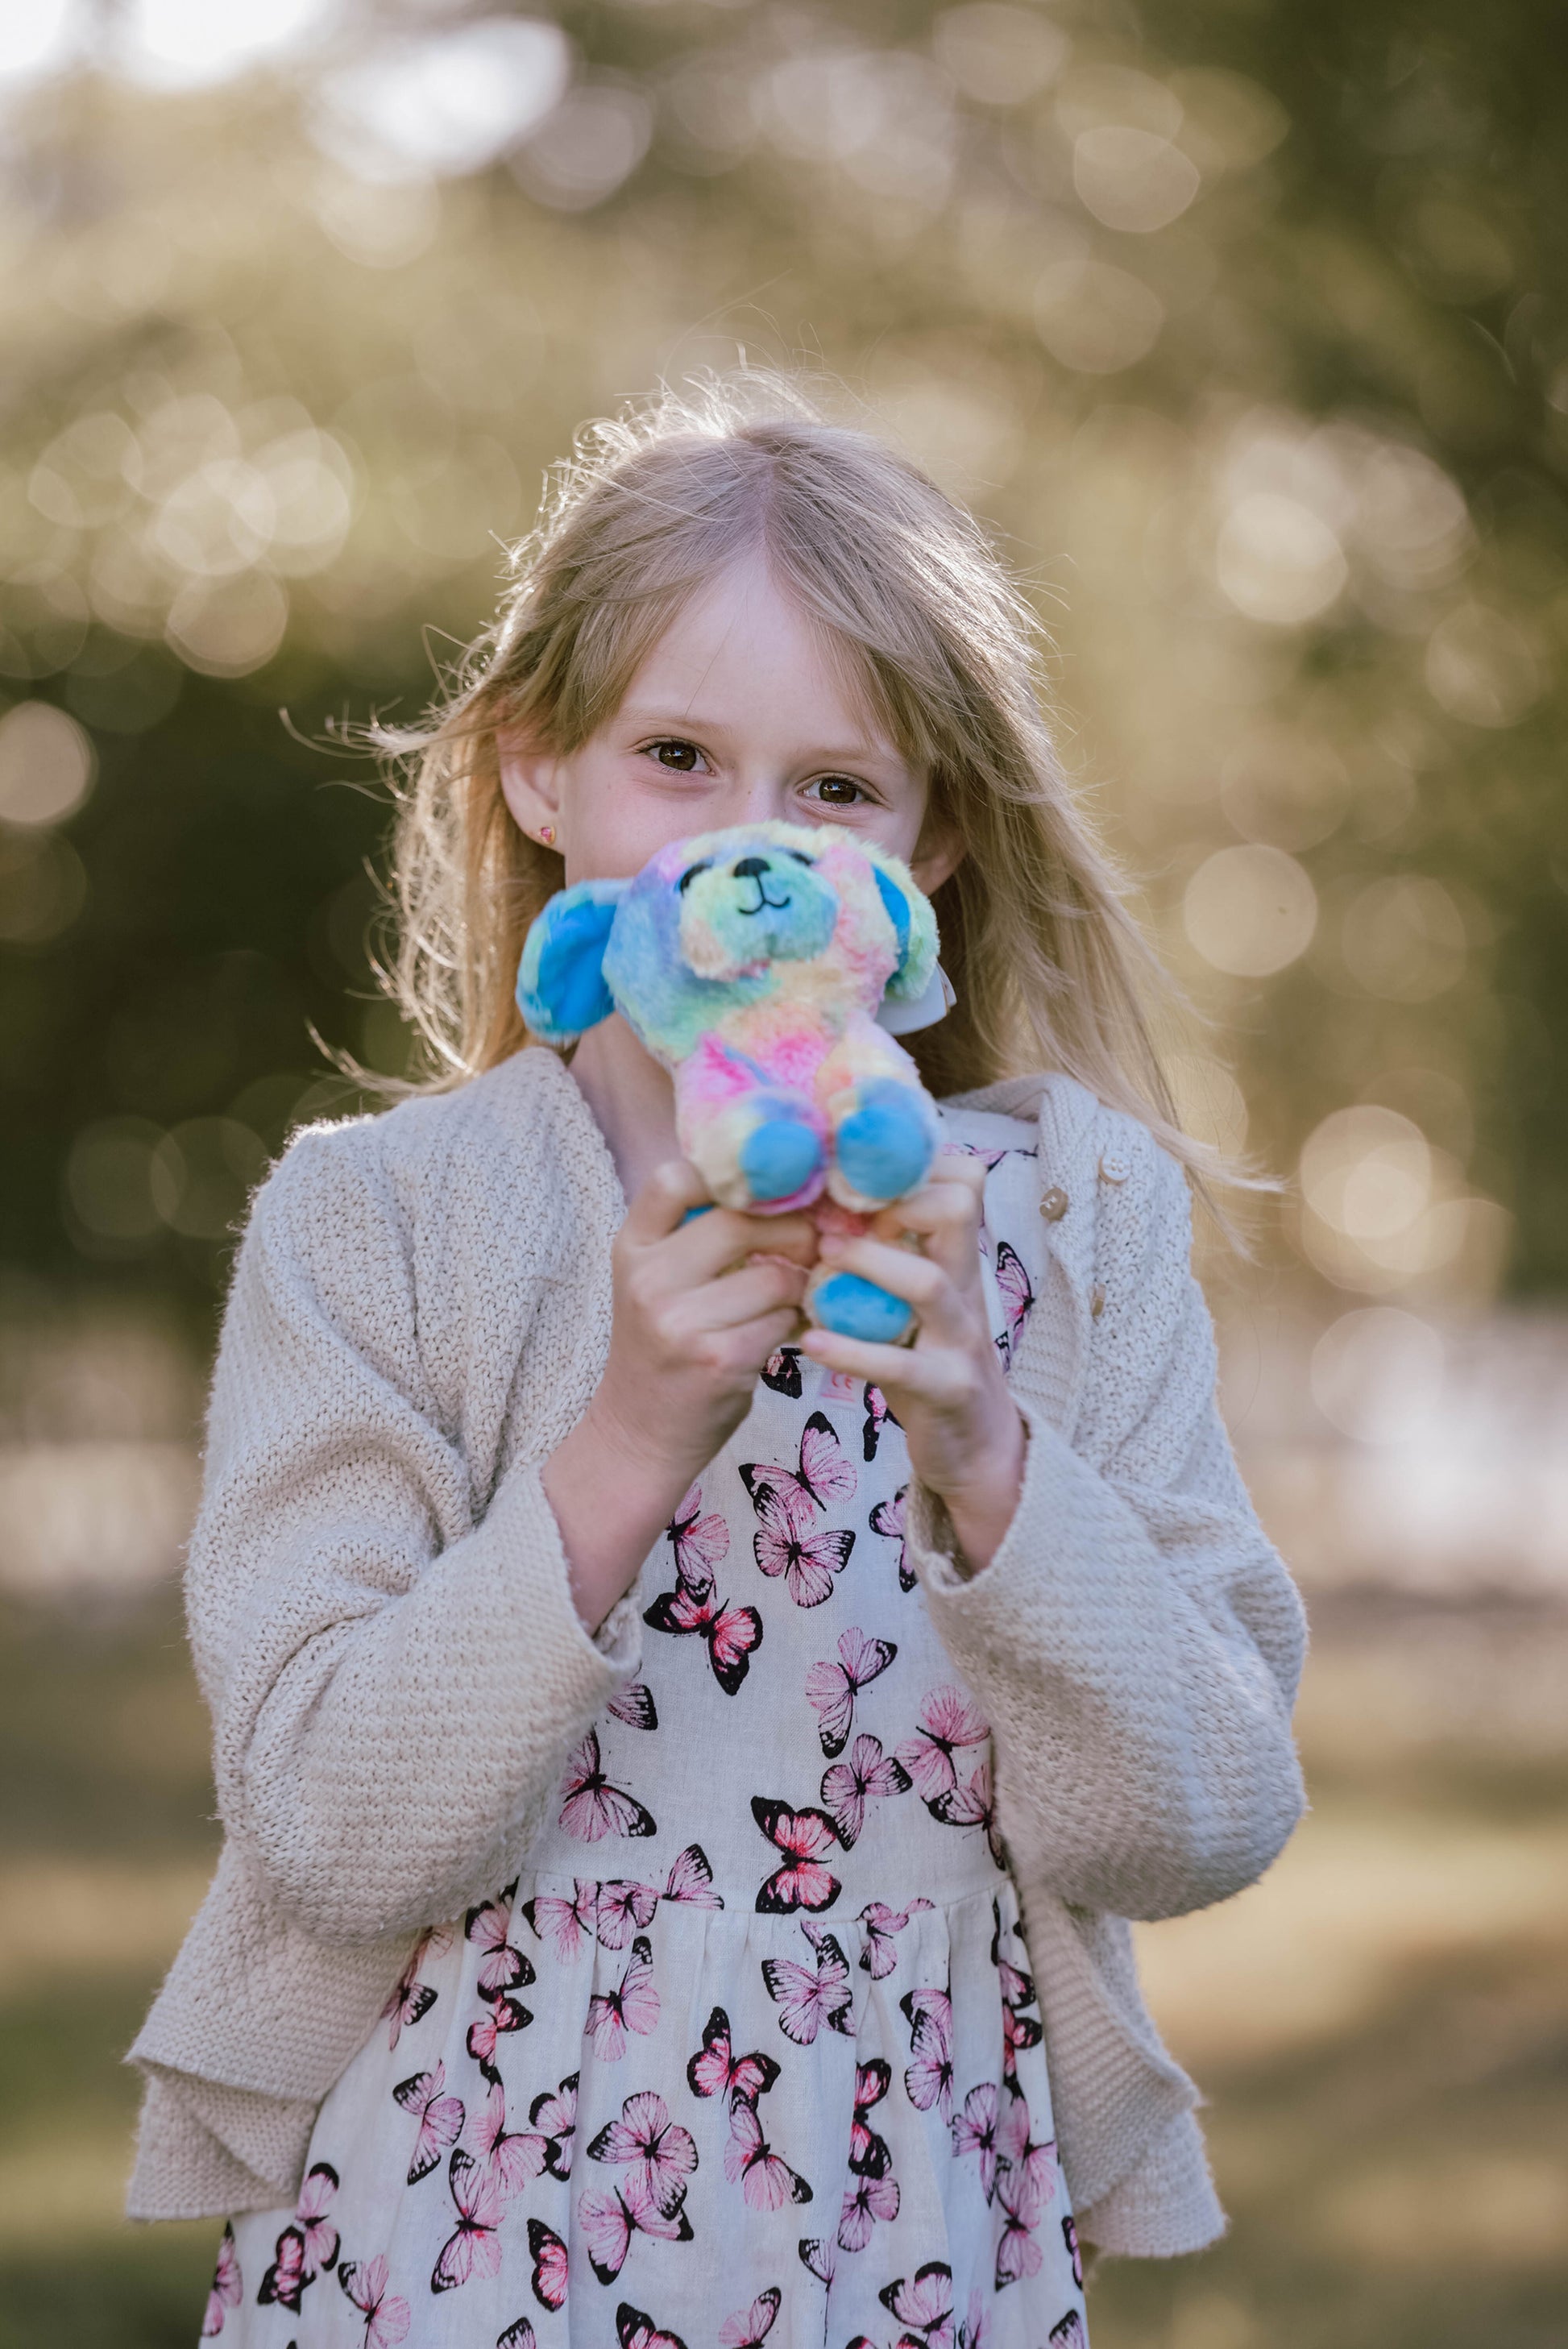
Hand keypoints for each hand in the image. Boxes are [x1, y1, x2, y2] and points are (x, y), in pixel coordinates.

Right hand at [544, 1160, 816, 1629]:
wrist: (639, 1435)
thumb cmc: (663, 1350)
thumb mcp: (658, 1282)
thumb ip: (698, 1237)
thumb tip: (789, 1187)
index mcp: (632, 1248)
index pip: (676, 1179)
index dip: (730, 1175)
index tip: (768, 1190)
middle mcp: (648, 1279)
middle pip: (741, 1221)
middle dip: (791, 1229)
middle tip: (814, 1241)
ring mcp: (680, 1322)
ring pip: (776, 1274)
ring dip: (803, 1282)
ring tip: (804, 1292)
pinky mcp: (719, 1360)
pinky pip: (786, 1320)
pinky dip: (801, 1321)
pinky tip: (799, 1328)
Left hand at [799, 1155, 1024, 1570]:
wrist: (975, 1447)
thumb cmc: (927, 1359)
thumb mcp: (913, 1298)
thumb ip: (885, 1252)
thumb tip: (821, 1200)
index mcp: (955, 1257)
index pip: (961, 1179)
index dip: (909, 1163)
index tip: (848, 1171)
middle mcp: (965, 1287)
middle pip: (956, 1208)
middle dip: (895, 1197)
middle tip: (834, 1211)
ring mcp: (960, 1339)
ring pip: (929, 1282)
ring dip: (868, 1264)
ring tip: (820, 1262)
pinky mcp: (946, 1388)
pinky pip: (900, 1363)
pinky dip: (851, 1351)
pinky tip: (811, 1342)